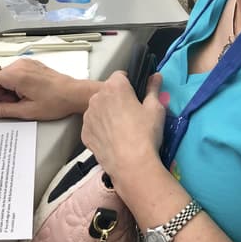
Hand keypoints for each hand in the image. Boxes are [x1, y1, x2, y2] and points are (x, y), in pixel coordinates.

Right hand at [0, 58, 93, 120]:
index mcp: (15, 74)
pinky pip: (14, 73)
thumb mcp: (26, 111)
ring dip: (6, 90)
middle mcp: (19, 65)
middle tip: (10, 107)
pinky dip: (14, 85)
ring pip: (4, 76)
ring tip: (21, 102)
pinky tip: (26, 95)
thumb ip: (2, 111)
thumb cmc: (55, 102)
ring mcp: (25, 63)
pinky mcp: (31, 65)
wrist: (74, 94)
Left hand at [80, 72, 165, 186]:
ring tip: (122, 129)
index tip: (136, 95)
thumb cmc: (145, 134)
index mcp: (115, 87)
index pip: (120, 76)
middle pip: (108, 92)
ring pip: (99, 109)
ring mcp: (88, 116)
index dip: (129, 84)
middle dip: (118, 99)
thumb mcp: (155, 109)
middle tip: (132, 114)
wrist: (131, 165)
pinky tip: (113, 139)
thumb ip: (153, 89)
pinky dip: (101, 129)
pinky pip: (93, 125)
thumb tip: (156, 76)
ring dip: (107, 113)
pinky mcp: (84, 133)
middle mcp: (97, 97)